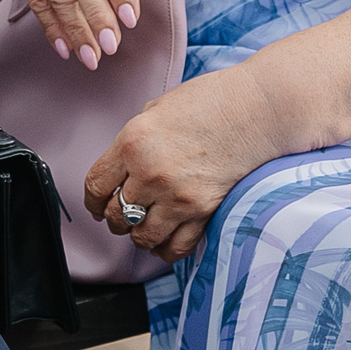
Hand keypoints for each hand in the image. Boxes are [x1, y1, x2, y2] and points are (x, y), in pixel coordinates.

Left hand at [82, 67, 291, 263]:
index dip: (92, 201)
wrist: (258, 108)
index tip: (96, 205)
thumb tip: (122, 167)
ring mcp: (177, 196)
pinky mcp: (203, 211)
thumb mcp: (156, 110)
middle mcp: (150, 173)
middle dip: (114, 218)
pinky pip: (175, 247)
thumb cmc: (210, 100)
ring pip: (141, 236)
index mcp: (132, 142)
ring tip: (143, 227)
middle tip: (120, 216)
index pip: (96, 185)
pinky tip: (163, 241)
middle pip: (116, 215)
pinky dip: (164, 249)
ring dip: (137, 235)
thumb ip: (135, 140)